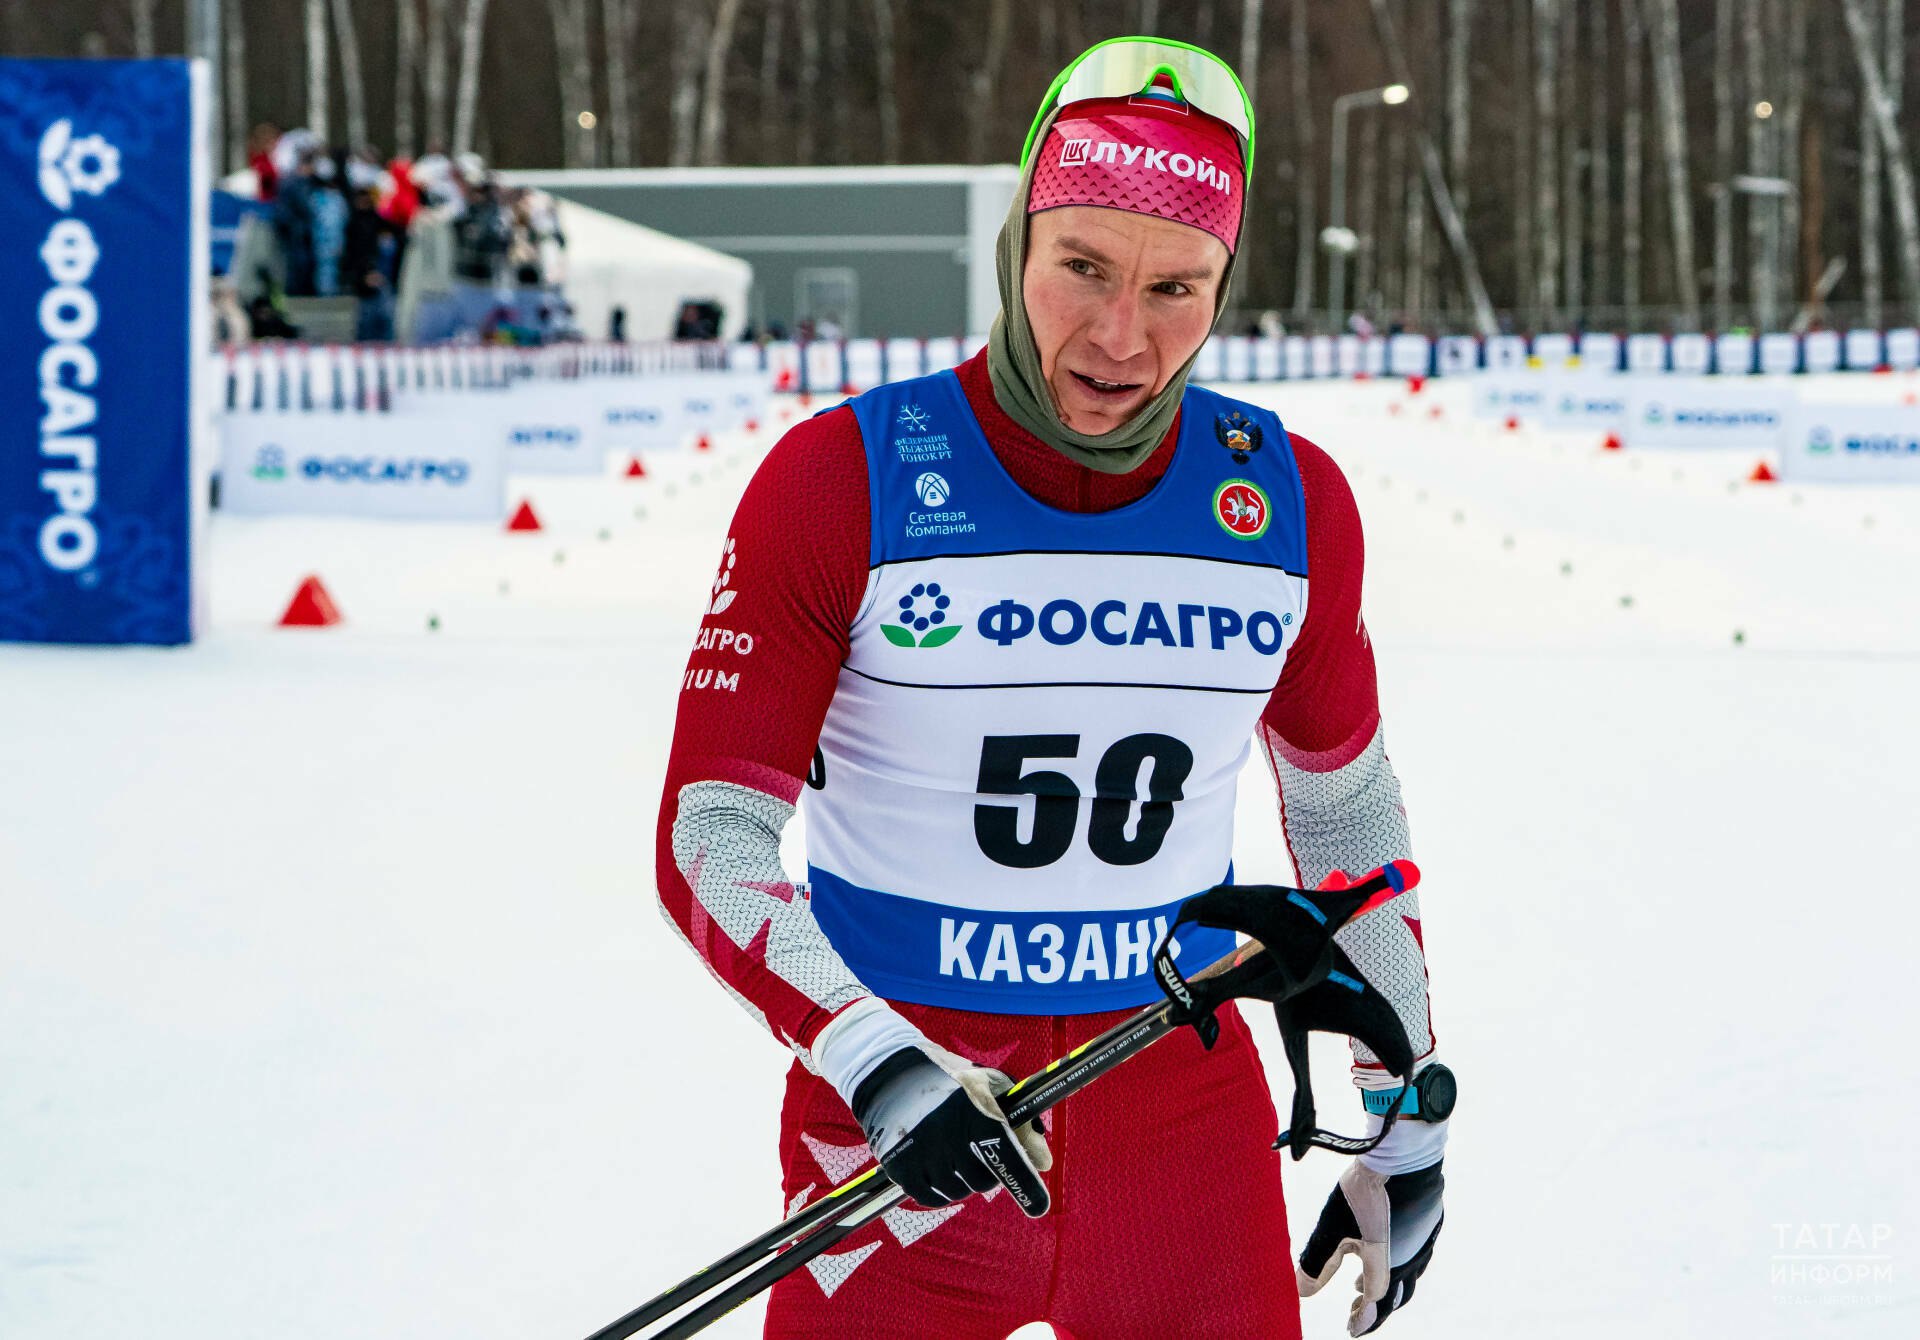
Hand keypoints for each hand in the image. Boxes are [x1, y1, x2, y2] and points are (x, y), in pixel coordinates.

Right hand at [849, 1045, 1052, 1216]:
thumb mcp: (991, 1088)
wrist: (891, 1072)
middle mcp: (949, 1136)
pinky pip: (930, 1198)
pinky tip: (937, 1170)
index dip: (1025, 1185)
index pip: (1007, 1158)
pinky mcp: (900, 1167)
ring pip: (957, 1191)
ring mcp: (923, 1153)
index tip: (1038, 1206)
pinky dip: (938, 1191)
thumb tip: (1044, 1163)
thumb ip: (1021, 1124)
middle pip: (983, 1181)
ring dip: (962, 1181)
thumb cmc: (952, 1080)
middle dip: (987, 1172)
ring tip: (954, 1155)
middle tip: (979, 1153)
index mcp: (976, 1112)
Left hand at [1296, 1141, 1444, 1335]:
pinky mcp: (1426, 1226)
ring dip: (1384, 1288)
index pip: (1375, 1302)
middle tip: (1353, 1316)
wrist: (1398, 1158)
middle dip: (1373, 1310)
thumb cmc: (1361, 1194)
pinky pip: (1413, 1256)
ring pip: (1406, 1277)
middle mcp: (1409, 1259)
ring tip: (1358, 1289)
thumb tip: (1301, 1292)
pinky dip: (1395, 1266)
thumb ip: (1317, 1262)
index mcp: (1387, 1264)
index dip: (1362, 1319)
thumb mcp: (1331, 1230)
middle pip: (1394, 1297)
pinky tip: (1377, 1253)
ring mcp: (1422, 1243)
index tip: (1349, 1329)